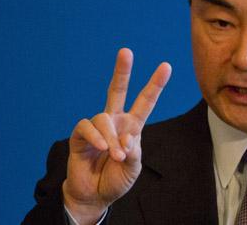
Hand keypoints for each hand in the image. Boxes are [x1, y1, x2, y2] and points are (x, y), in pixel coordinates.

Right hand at [62, 48, 171, 224]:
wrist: (94, 196)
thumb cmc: (116, 179)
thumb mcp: (133, 168)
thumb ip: (133, 151)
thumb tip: (126, 137)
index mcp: (132, 126)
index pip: (145, 101)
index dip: (155, 85)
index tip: (166, 66)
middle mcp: (114, 121)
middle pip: (117, 90)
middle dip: (122, 70)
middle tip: (126, 51)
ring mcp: (97, 127)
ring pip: (103, 118)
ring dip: (112, 138)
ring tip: (115, 156)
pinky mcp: (80, 136)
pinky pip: (86, 127)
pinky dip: (96, 138)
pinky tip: (102, 149)